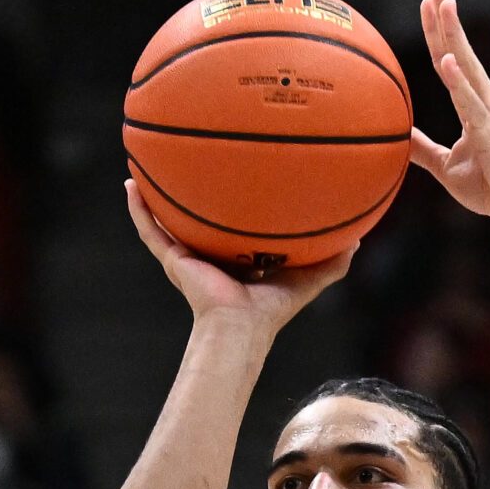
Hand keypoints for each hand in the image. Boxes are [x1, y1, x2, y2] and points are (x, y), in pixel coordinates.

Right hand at [124, 179, 353, 332]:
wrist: (241, 327)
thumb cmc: (271, 310)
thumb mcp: (307, 279)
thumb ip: (332, 263)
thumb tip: (359, 241)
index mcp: (236, 256)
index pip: (232, 225)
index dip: (232, 204)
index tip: (234, 176)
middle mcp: (209, 252)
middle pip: (197, 217)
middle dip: (191, 194)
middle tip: (188, 162)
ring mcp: (187, 255)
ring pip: (166, 219)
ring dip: (154, 195)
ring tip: (144, 164)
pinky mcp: (173, 258)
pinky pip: (151, 229)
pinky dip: (138, 209)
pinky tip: (130, 184)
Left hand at [409, 0, 489, 233]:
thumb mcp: (445, 166)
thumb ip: (421, 148)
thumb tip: (395, 135)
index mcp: (475, 103)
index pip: (450, 60)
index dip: (438, 31)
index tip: (429, 1)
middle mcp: (485, 99)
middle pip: (459, 51)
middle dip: (447, 17)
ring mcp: (489, 113)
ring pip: (466, 66)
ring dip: (453, 35)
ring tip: (443, 4)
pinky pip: (469, 103)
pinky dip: (458, 81)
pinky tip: (447, 60)